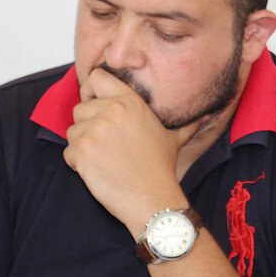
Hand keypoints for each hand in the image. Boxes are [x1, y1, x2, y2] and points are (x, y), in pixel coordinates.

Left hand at [63, 68, 197, 234]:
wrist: (153, 199)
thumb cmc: (160, 170)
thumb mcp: (174, 139)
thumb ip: (185, 124)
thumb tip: (207, 116)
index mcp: (129, 102)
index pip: (96, 77)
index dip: (90, 91)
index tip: (93, 105)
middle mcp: (111, 111)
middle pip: (79, 109)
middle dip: (87, 128)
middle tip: (106, 147)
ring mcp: (95, 131)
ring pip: (72, 132)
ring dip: (82, 148)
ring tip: (105, 161)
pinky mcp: (82, 151)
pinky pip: (68, 153)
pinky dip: (78, 166)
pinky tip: (99, 173)